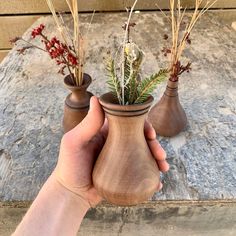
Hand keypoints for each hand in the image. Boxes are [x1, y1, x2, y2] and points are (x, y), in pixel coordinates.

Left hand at [53, 96, 168, 207]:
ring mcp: (122, 159)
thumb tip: (97, 98)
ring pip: (144, 154)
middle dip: (154, 143)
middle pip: (141, 138)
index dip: (142, 123)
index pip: (128, 122)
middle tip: (160, 153)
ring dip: (157, 158)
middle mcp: (117, 143)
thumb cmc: (69, 165)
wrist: (71, 193)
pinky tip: (157, 182)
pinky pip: (142, 173)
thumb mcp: (74, 141)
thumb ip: (88, 123)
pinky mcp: (125, 175)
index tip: (150, 131)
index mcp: (107, 132)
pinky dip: (152, 176)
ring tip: (163, 167)